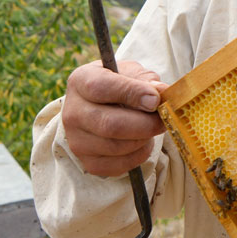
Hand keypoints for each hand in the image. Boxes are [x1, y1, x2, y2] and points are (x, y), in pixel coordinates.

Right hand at [62, 60, 167, 177]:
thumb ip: (146, 80)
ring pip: (117, 147)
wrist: (100, 106)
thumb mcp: (130, 72)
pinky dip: (139, 155)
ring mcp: (76, 140)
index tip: (155, 99)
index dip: (132, 93)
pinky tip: (143, 142)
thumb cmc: (119, 84)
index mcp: (80, 81)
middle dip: (145, 124)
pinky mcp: (87, 162)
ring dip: (143, 139)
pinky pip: (119, 165)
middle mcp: (72, 112)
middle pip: (110, 124)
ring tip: (152, 128)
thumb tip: (163, 92)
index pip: (101, 88)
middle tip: (163, 119)